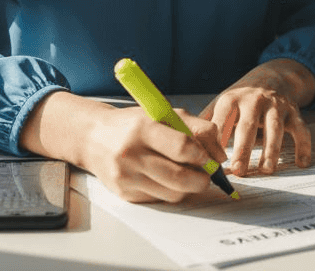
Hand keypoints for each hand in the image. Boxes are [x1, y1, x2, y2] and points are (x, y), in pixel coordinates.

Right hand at [19, 92, 230, 203]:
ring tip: (188, 175)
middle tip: (207, 175)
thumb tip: (220, 155)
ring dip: (188, 188)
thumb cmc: (133, 124)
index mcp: (143, 128)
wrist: (94, 137)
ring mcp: (126, 177)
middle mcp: (132, 154)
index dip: (202, 155)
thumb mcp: (164, 114)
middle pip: (180, 178)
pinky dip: (170, 192)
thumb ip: (197, 128)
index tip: (207, 157)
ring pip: (173, 193)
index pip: (182, 147)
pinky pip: (159, 199)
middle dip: (202, 180)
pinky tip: (166, 178)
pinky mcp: (125, 194)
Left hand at [200, 59, 314, 175]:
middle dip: (243, 148)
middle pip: (248, 125)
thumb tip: (185, 141)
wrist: (272, 76)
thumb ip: (207, 121)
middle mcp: (255, 100)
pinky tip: (301, 163)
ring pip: (275, 128)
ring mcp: (276, 106)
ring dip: (271, 150)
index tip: (211, 159)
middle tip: (238, 170)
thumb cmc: (242, 97)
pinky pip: (301, 130)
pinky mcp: (294, 113)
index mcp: (232, 98)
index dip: (217, 138)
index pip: (222, 118)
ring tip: (266, 170)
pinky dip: (303, 146)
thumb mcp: (222, 102)